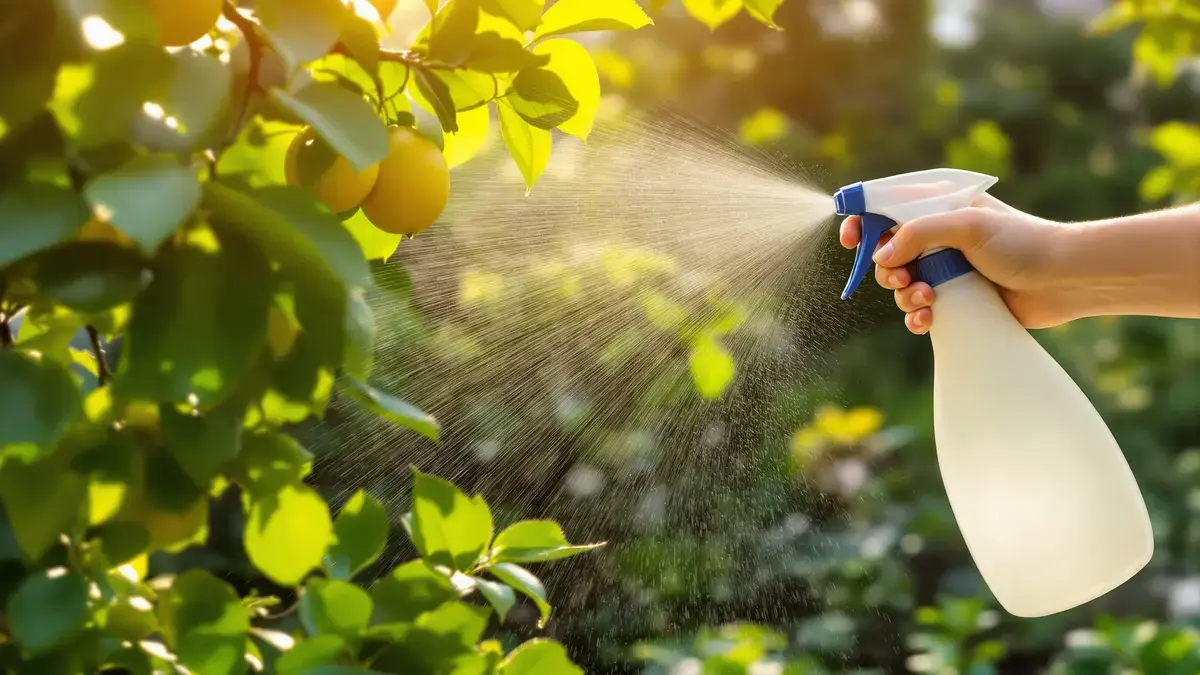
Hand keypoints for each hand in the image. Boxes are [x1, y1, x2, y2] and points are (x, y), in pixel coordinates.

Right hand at [839, 194, 1079, 333]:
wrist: (1064, 280)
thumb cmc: (1023, 243)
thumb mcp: (968, 226)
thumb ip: (919, 233)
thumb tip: (882, 257)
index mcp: (940, 207)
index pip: (887, 206)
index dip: (863, 221)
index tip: (851, 240)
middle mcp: (938, 236)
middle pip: (886, 251)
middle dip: (887, 269)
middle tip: (904, 277)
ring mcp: (946, 268)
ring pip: (901, 284)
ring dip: (905, 295)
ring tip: (929, 300)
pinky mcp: (955, 299)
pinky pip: (919, 310)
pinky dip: (917, 317)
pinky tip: (929, 321)